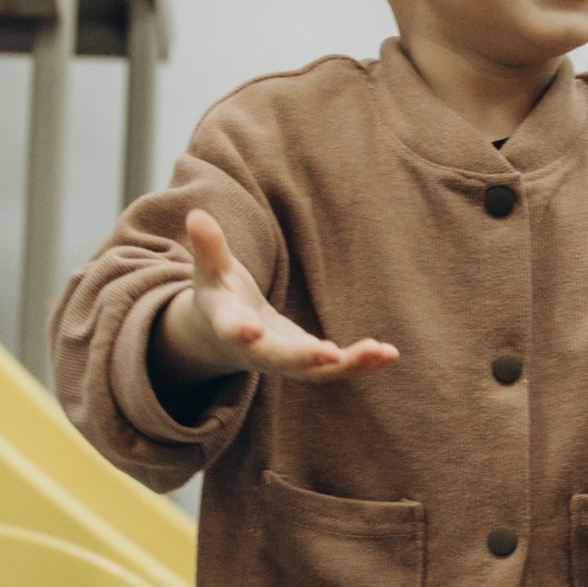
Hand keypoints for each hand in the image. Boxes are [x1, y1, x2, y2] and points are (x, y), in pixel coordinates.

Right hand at [154, 207, 396, 391]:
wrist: (221, 337)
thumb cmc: (219, 294)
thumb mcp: (210, 269)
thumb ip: (208, 246)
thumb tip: (196, 215)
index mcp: (227, 323)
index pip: (230, 329)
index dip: (238, 330)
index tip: (249, 330)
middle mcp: (256, 349)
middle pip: (279, 358)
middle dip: (303, 357)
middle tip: (329, 353)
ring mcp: (283, 360)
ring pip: (315, 372)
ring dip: (348, 364)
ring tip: (380, 351)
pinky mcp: (306, 363)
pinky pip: (336, 369)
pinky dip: (362, 364)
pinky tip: (390, 353)